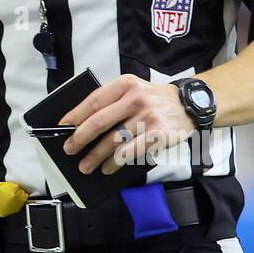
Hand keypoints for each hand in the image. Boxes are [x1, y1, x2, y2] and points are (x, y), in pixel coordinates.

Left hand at [58, 75, 194, 175]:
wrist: (190, 104)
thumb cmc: (155, 100)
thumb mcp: (134, 90)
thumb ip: (113, 101)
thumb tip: (82, 123)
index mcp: (125, 84)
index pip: (94, 100)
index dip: (76, 114)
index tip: (63, 126)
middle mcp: (136, 98)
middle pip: (100, 121)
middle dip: (80, 138)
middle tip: (69, 149)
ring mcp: (148, 116)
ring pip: (114, 140)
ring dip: (96, 156)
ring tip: (86, 166)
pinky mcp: (158, 133)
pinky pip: (131, 151)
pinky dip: (116, 162)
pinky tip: (108, 167)